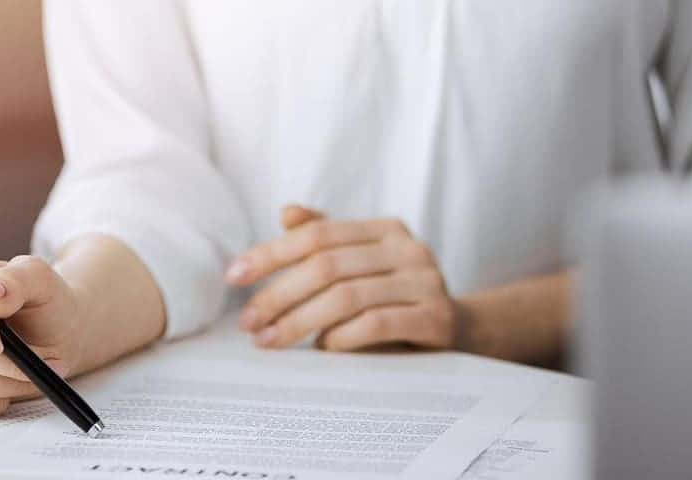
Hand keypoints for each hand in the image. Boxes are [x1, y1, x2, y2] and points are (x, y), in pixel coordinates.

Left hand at [225, 205, 454, 350]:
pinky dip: (342, 337)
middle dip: (279, 295)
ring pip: (347, 297)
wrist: (457, 330)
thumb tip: (287, 212)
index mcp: (384, 229)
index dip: (271, 253)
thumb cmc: (393, 297)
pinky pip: (377, 324)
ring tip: (271, 340)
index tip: (234, 276)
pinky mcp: (435, 318)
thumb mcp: (360, 265)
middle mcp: (407, 249)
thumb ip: (325, 239)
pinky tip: (322, 348)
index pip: (316, 235)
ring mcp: (426, 282)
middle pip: (327, 266)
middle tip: (248, 322)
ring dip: (300, 321)